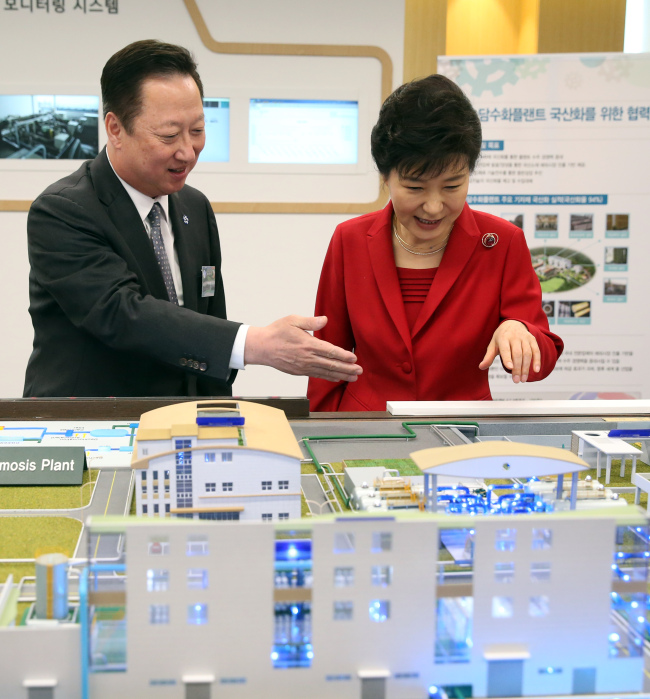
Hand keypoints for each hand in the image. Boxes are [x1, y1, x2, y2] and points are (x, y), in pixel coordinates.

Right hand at [244, 315, 362, 381]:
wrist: (262, 347)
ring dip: (341, 375)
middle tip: (359, 371)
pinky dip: (329, 377)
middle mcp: (307, 357)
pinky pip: (317, 375)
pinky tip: (337, 378)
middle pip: (331, 364)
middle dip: (347, 368)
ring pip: (326, 372)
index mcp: (307, 344)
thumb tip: (325, 320)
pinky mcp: (299, 372)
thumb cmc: (277, 332)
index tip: (354, 358)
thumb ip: (310, 321)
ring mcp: (303, 367)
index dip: (343, 356)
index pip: (330, 351)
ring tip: (353, 378)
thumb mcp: (293, 320)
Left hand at [479, 320, 540, 382]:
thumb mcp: (493, 345)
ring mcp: (524, 338)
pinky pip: (536, 351)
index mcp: (503, 338)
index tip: (509, 368)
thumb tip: (481, 367)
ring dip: (526, 367)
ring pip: (527, 353)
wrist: (513, 324)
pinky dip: (537, 361)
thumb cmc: (501, 338)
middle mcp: (514, 337)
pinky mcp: (532, 339)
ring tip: (523, 379)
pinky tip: (536, 370)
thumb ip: (488, 357)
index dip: (507, 358)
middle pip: (517, 354)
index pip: (505, 349)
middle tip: (516, 381)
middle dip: (517, 368)